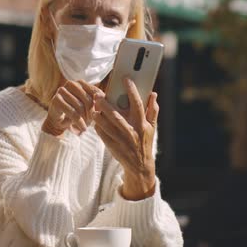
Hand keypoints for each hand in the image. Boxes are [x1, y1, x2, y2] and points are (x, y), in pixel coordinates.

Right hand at [42, 80, 102, 136]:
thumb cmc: (76, 112)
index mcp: (80, 82)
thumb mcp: (88, 106)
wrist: (59, 120)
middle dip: (91, 113)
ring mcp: (62, 91)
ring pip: (79, 106)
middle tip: (92, 122)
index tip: (100, 114)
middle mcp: (70, 84)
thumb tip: (103, 96)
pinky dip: (79, 122)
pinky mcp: (56, 100)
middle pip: (87, 99)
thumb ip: (97, 100)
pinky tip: (83, 128)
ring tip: (87, 125)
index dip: (99, 104)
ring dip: (85, 119)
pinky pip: (72, 112)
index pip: (94, 92)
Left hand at [93, 78, 158, 199]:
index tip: (125, 79)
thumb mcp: (152, 127)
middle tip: (98, 95)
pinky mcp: (112, 147)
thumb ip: (152, 110)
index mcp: (142, 124)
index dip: (132, 90)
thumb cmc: (145, 143)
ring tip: (93, 107)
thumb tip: (153, 94)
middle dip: (106, 104)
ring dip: (98, 115)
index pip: (137, 104)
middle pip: (116, 115)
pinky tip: (95, 119)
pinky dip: (98, 126)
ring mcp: (121, 140)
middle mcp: (132, 131)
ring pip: (106, 125)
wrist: (139, 167)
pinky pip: (102, 134)